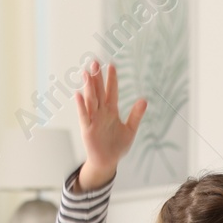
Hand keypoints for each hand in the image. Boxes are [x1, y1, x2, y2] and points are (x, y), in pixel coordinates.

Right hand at [73, 60, 146, 190]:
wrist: (108, 161)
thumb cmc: (117, 146)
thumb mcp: (130, 130)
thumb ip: (136, 115)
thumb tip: (144, 100)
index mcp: (111, 111)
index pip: (111, 91)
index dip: (111, 79)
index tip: (112, 65)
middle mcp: (101, 112)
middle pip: (98, 91)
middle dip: (97, 77)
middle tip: (95, 61)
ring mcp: (93, 119)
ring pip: (90, 100)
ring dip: (88, 87)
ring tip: (87, 72)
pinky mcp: (87, 129)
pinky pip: (84, 115)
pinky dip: (81, 105)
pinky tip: (79, 94)